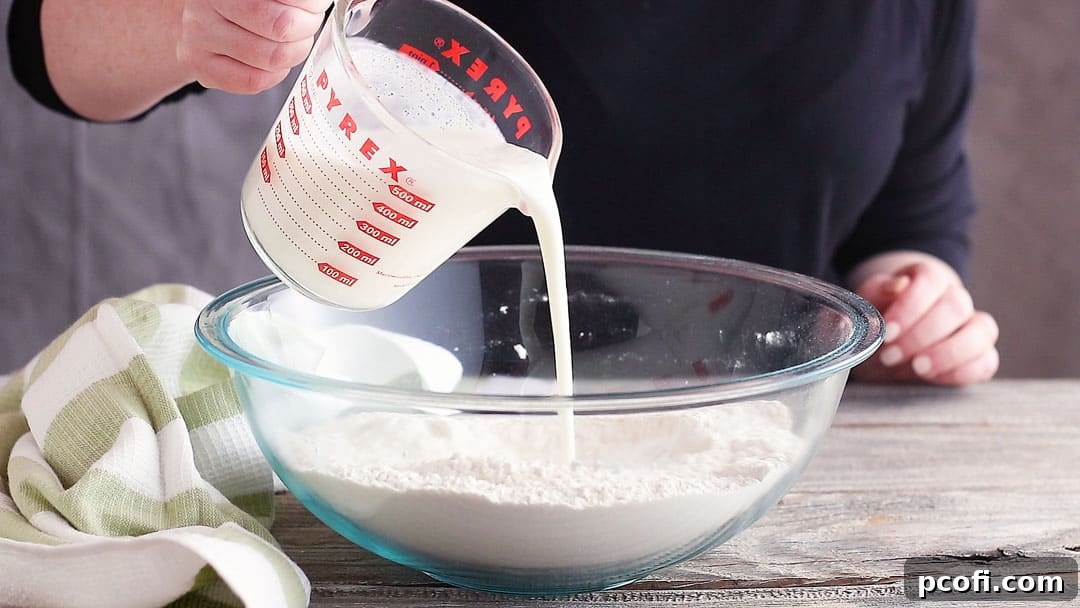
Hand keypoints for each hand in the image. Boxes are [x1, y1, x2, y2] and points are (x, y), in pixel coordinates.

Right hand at [176, 0, 330, 93]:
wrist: (195, 20)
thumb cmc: (239, 4)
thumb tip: (319, 3)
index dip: (311, 4)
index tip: (315, 5)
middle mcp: (207, 6)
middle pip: (283, 26)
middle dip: (307, 27)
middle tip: (307, 22)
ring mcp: (201, 38)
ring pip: (272, 57)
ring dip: (295, 52)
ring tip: (293, 41)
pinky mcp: (203, 68)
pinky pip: (254, 81)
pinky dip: (276, 75)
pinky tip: (276, 62)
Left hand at [853, 259, 998, 384]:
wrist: (888, 345)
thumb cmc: (879, 319)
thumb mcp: (868, 303)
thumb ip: (878, 291)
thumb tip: (898, 284)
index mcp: (930, 279)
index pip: (931, 280)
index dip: (910, 306)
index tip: (887, 332)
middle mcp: (958, 300)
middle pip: (956, 306)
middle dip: (921, 335)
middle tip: (889, 356)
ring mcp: (974, 328)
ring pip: (982, 331)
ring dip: (948, 352)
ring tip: (917, 368)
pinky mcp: (981, 357)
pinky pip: (986, 362)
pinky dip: (962, 371)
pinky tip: (932, 377)